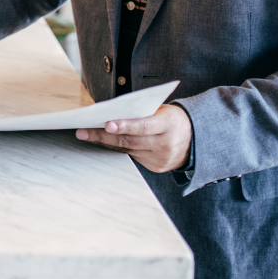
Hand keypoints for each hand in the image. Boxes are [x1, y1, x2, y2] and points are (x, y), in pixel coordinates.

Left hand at [75, 104, 192, 173]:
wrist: (195, 139)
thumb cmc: (171, 118)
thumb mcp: (162, 110)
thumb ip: (140, 113)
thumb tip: (109, 113)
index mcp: (168, 124)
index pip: (143, 126)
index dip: (124, 125)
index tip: (106, 124)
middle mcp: (165, 144)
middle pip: (129, 140)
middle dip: (103, 136)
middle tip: (82, 131)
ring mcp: (160, 159)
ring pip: (127, 150)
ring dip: (105, 142)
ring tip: (85, 134)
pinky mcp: (156, 167)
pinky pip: (132, 156)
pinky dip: (117, 148)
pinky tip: (103, 142)